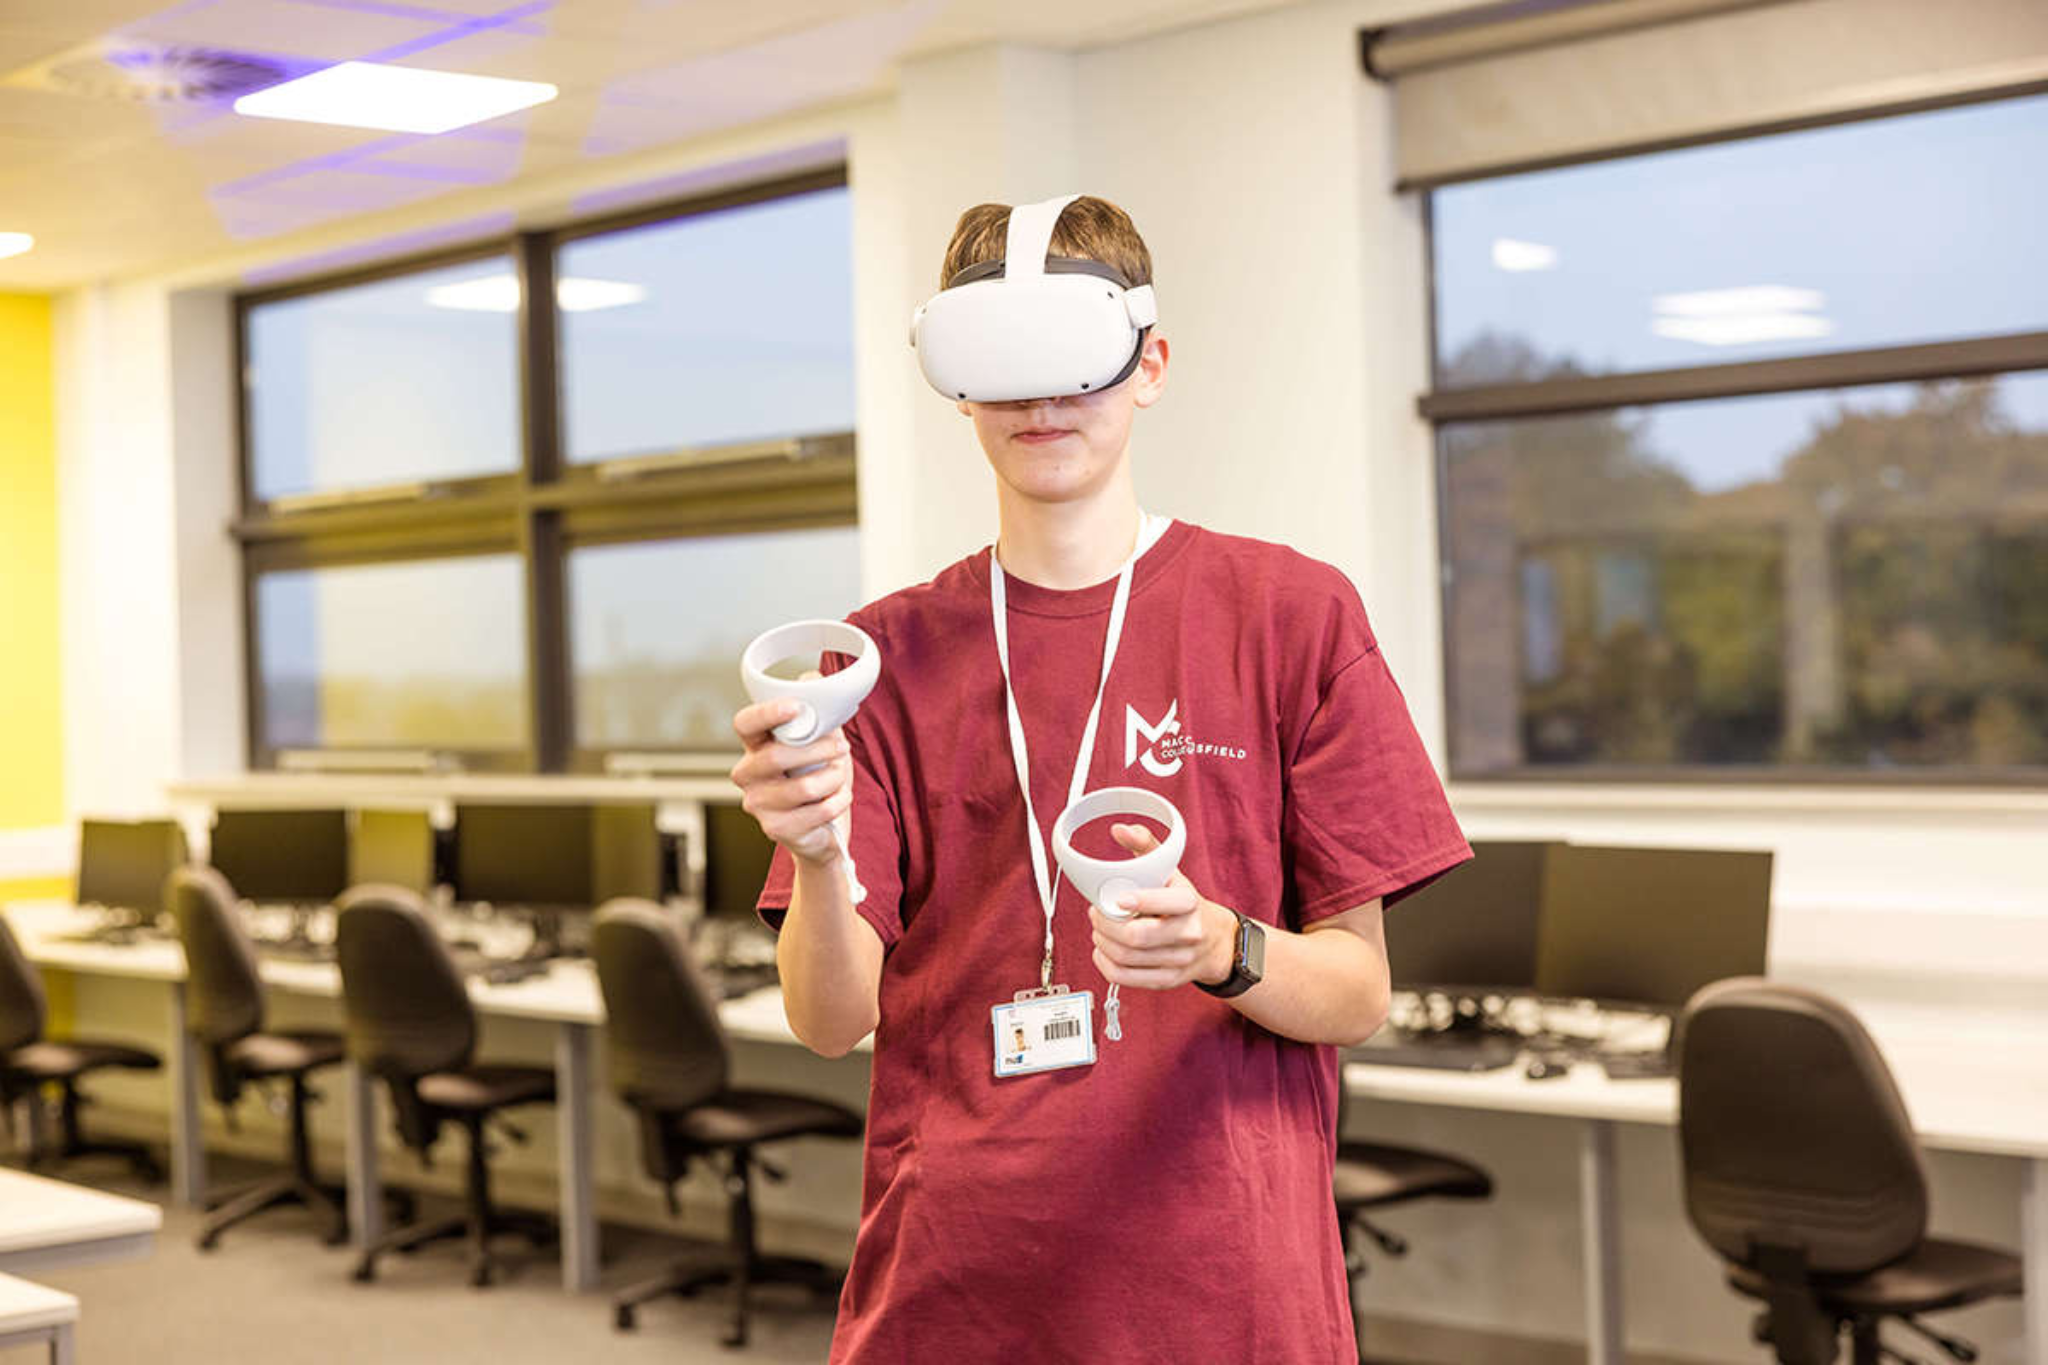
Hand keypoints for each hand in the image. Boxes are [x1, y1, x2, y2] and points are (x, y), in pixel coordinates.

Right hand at [729, 697, 852, 868]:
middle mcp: (748, 774)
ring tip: (839, 777)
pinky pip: (817, 811)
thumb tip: (812, 679)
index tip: (795, 707)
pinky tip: (839, 798)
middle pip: (777, 756)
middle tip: (841, 747)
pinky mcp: (775, 829)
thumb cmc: (818, 778)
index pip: (745, 724)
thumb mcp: (820, 742)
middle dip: (819, 749)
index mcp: (755, 746)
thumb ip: (816, 713)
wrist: (823, 829)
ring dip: (833, 778)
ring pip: (803, 787)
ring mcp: (758, 804)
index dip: (766, 713)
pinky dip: (838, 801)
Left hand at [1086, 823, 1236, 990]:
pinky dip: (1106, 965)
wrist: (1214, 941)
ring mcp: (1179, 960)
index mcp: (1189, 902)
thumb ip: (1145, 846)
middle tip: (1096, 913)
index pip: (1165, 903)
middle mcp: (1188, 933)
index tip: (1117, 898)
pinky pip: (1127, 978)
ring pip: (1127, 958)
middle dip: (1106, 924)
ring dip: (1103, 942)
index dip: (1138, 902)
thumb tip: (1119, 830)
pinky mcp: (1167, 980)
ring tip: (1099, 930)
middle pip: (1137, 937)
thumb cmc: (1184, 903)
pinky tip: (1102, 951)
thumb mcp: (1171, 870)